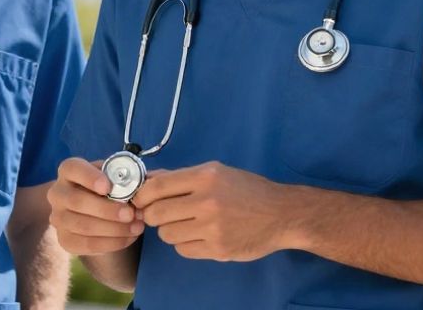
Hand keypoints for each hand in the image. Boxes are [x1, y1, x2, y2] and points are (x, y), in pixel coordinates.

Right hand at [47, 158, 144, 255]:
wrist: (96, 211)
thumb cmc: (108, 187)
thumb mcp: (113, 175)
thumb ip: (123, 177)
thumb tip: (139, 184)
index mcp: (68, 171)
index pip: (73, 169)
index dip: (89, 177)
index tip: (108, 187)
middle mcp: (58, 193)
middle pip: (77, 201)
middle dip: (107, 209)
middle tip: (131, 214)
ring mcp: (58, 218)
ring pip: (82, 225)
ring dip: (113, 228)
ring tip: (136, 227)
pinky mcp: (64, 240)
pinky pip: (87, 244)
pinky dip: (111, 243)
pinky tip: (128, 238)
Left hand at [131, 161, 295, 261]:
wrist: (282, 214)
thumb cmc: (246, 190)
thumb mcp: (215, 172)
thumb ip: (180, 177)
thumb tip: (146, 180)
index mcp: (205, 176)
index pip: (156, 187)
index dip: (140, 196)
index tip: (140, 201)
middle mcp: (207, 201)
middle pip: (156, 214)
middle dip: (153, 215)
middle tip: (163, 214)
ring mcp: (213, 228)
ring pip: (167, 234)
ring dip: (170, 231)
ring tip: (187, 224)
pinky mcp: (218, 250)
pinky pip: (183, 250)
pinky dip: (186, 244)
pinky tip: (200, 236)